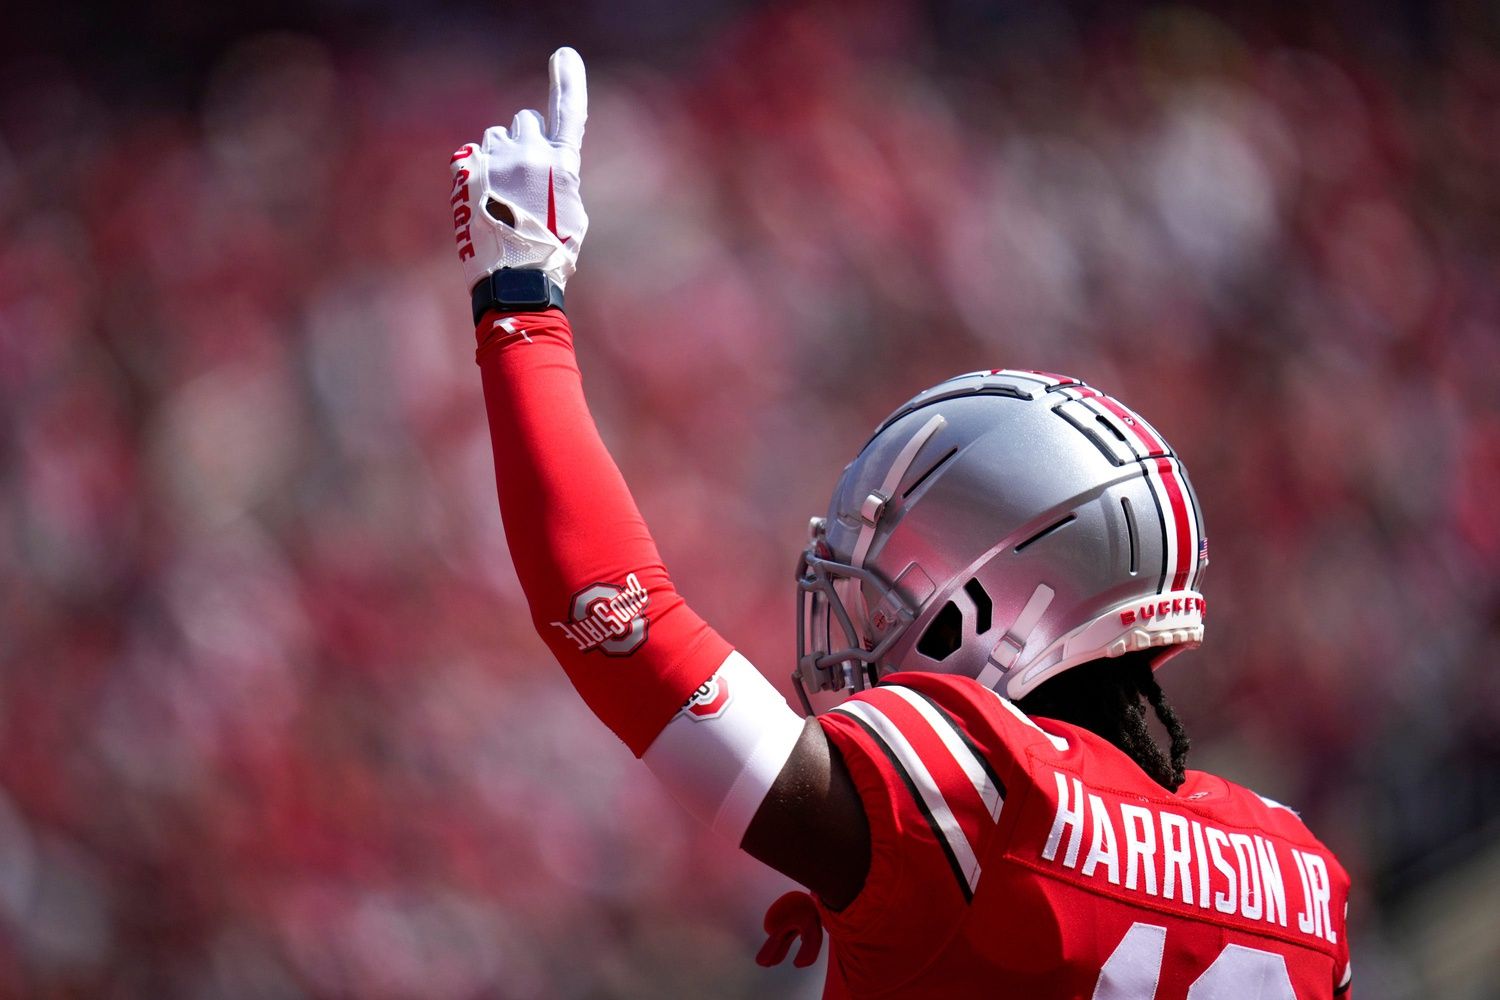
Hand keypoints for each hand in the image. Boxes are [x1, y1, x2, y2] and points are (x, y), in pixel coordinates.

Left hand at [449, 47, 587, 292]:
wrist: (513, 278)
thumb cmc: (550, 253)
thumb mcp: (571, 213)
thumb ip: (557, 176)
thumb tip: (540, 163)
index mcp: (562, 164)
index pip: (569, 112)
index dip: (569, 81)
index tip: (564, 56)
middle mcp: (530, 153)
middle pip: (524, 120)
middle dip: (523, 139)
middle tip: (522, 175)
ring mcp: (495, 159)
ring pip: (495, 136)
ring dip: (499, 155)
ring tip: (500, 194)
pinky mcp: (466, 169)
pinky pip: (471, 154)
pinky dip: (476, 170)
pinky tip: (482, 199)